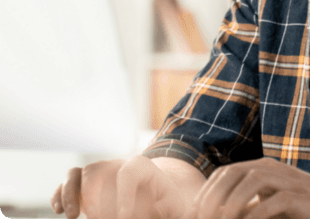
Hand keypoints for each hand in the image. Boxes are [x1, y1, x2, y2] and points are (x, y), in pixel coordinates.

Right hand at [50, 155, 191, 218]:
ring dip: (70, 192)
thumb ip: (180, 210)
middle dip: (96, 197)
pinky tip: (59, 210)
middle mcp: (119, 165)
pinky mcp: (87, 184)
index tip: (123, 218)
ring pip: (79, 172)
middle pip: (101, 170)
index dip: (124, 193)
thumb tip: (179, 214)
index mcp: (145, 168)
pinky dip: (60, 193)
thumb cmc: (168, 203)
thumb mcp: (177, 206)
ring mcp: (102, 172)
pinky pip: (69, 181)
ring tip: (70, 215)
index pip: (131, 170)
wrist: (156, 195)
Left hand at [191, 158, 309, 218]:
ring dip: (230, 205)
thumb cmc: (303, 210)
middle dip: (211, 199)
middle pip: (231, 174)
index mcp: (261, 168)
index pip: (223, 174)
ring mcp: (286, 180)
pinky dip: (255, 215)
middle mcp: (271, 168)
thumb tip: (214, 217)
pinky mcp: (300, 196)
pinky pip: (272, 201)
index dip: (204, 195)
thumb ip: (247, 208)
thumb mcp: (270, 205)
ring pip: (249, 182)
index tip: (192, 217)